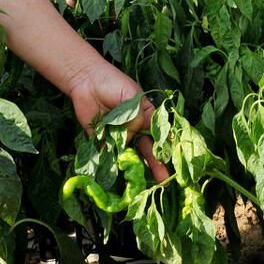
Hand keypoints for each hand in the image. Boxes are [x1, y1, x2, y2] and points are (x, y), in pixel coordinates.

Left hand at [66, 62, 168, 181]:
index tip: (175, 160)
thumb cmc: (114, 83)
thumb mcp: (132, 97)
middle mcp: (133, 129)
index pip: (159, 135)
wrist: (87, 80)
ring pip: (128, 154)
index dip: (166, 147)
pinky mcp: (100, 140)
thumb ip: (135, 118)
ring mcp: (118, 135)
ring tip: (141, 183)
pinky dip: (110, 162)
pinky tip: (115, 172)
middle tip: (163, 180)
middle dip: (155, 164)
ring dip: (134, 167)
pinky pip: (107, 153)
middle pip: (146, 149)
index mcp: (145, 117)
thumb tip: (130, 139)